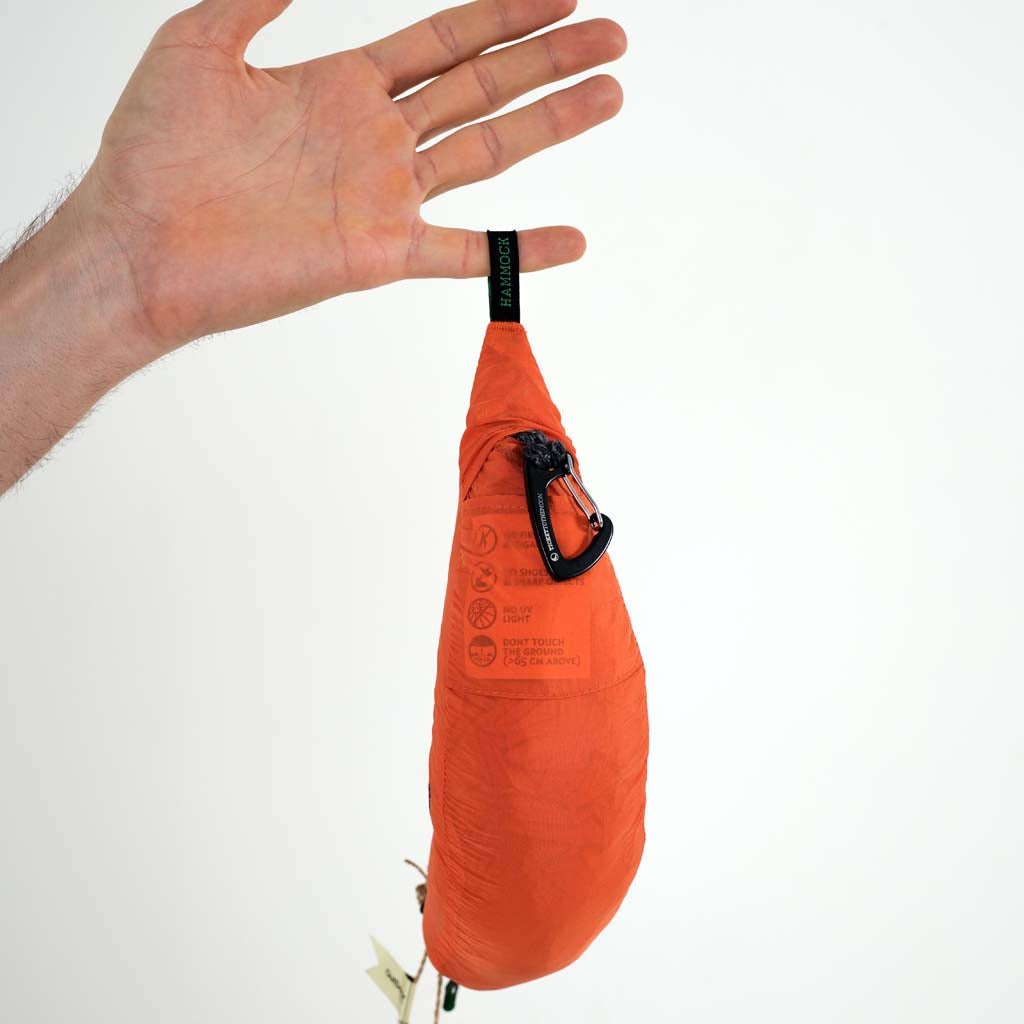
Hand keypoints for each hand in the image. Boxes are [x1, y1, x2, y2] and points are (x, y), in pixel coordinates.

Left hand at [85, 0, 626, 351]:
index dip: (502, 13)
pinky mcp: (377, 251)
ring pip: (487, 150)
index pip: (443, 40)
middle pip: (482, 86)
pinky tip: (572, 242)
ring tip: (609, 93)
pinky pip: (462, 253)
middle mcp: (375, 138)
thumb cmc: (154, 151)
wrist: (139, 244)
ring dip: (552, 122)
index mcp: (343, 85)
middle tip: (612, 34)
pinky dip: (518, 251)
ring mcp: (382, 195)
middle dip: (548, 58)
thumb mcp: (199, 40)